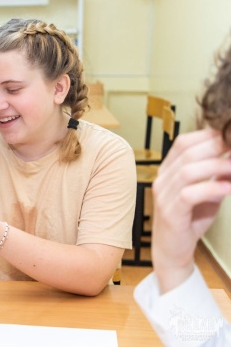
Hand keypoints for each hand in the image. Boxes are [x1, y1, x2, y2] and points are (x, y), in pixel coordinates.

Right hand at [152, 129, 230, 291]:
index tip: (228, 135)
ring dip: (217, 167)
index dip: (207, 135)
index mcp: (167, 171)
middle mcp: (162, 180)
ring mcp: (164, 196)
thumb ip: (216, 177)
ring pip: (187, 171)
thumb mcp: (204, 193)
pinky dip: (211, 189)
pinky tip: (227, 189)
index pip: (183, 143)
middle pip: (187, 153)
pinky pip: (189, 195)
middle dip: (216, 147)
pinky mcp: (171, 213)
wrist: (172, 250)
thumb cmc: (188, 220)